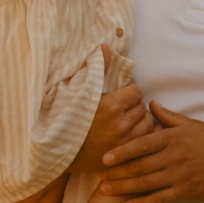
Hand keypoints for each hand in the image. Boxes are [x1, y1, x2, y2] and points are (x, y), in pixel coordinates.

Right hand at [71, 55, 152, 172]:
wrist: (56, 152)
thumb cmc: (65, 118)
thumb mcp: (79, 92)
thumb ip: (98, 70)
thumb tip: (106, 47)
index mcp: (111, 106)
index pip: (136, 91)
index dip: (129, 91)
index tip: (121, 95)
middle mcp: (121, 124)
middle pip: (142, 107)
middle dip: (134, 105)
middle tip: (123, 108)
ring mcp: (124, 142)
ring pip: (147, 123)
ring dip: (139, 120)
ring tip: (127, 120)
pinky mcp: (124, 155)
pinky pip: (144, 140)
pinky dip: (140, 135)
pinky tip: (129, 134)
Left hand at [97, 102, 203, 202]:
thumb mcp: (193, 124)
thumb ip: (169, 117)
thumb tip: (150, 105)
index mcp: (174, 138)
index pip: (142, 144)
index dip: (121, 151)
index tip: (105, 157)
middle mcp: (175, 156)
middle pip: (140, 165)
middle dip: (117, 172)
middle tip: (98, 176)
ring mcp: (181, 175)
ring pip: (146, 183)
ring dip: (124, 188)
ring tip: (106, 191)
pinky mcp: (188, 191)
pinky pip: (161, 199)